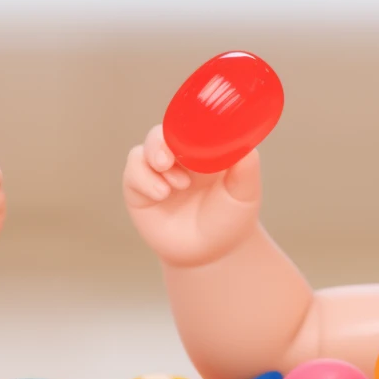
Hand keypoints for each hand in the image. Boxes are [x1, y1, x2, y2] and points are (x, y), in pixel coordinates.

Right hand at [123, 124, 262, 267]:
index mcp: (204, 147)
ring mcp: (158, 172)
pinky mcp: (140, 189)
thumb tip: (246, 148)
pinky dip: (144, 180)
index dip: (187, 123)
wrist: (209, 255)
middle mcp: (178, 155)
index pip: (190, 123)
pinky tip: (162, 194)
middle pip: (161, 132)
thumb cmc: (229, 220)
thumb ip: (246, 169)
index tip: (192, 131)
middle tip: (168, 159)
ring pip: (144, 150)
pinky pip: (133, 173)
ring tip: (177, 184)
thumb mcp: (244, 194)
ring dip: (154, 160)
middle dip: (160, 141)